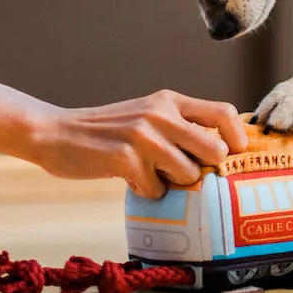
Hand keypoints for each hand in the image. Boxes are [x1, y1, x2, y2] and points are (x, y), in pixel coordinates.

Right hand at [20, 91, 247, 197]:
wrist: (54, 133)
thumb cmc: (108, 132)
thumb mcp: (147, 116)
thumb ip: (179, 127)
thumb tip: (223, 153)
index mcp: (169, 101)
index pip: (224, 112)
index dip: (237, 137)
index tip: (233, 154)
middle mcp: (160, 114)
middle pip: (214, 150)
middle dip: (205, 169)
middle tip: (183, 172)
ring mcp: (143, 136)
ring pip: (188, 174)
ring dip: (172, 183)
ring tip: (150, 173)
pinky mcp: (125, 158)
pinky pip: (156, 189)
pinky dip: (146, 191)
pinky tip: (128, 179)